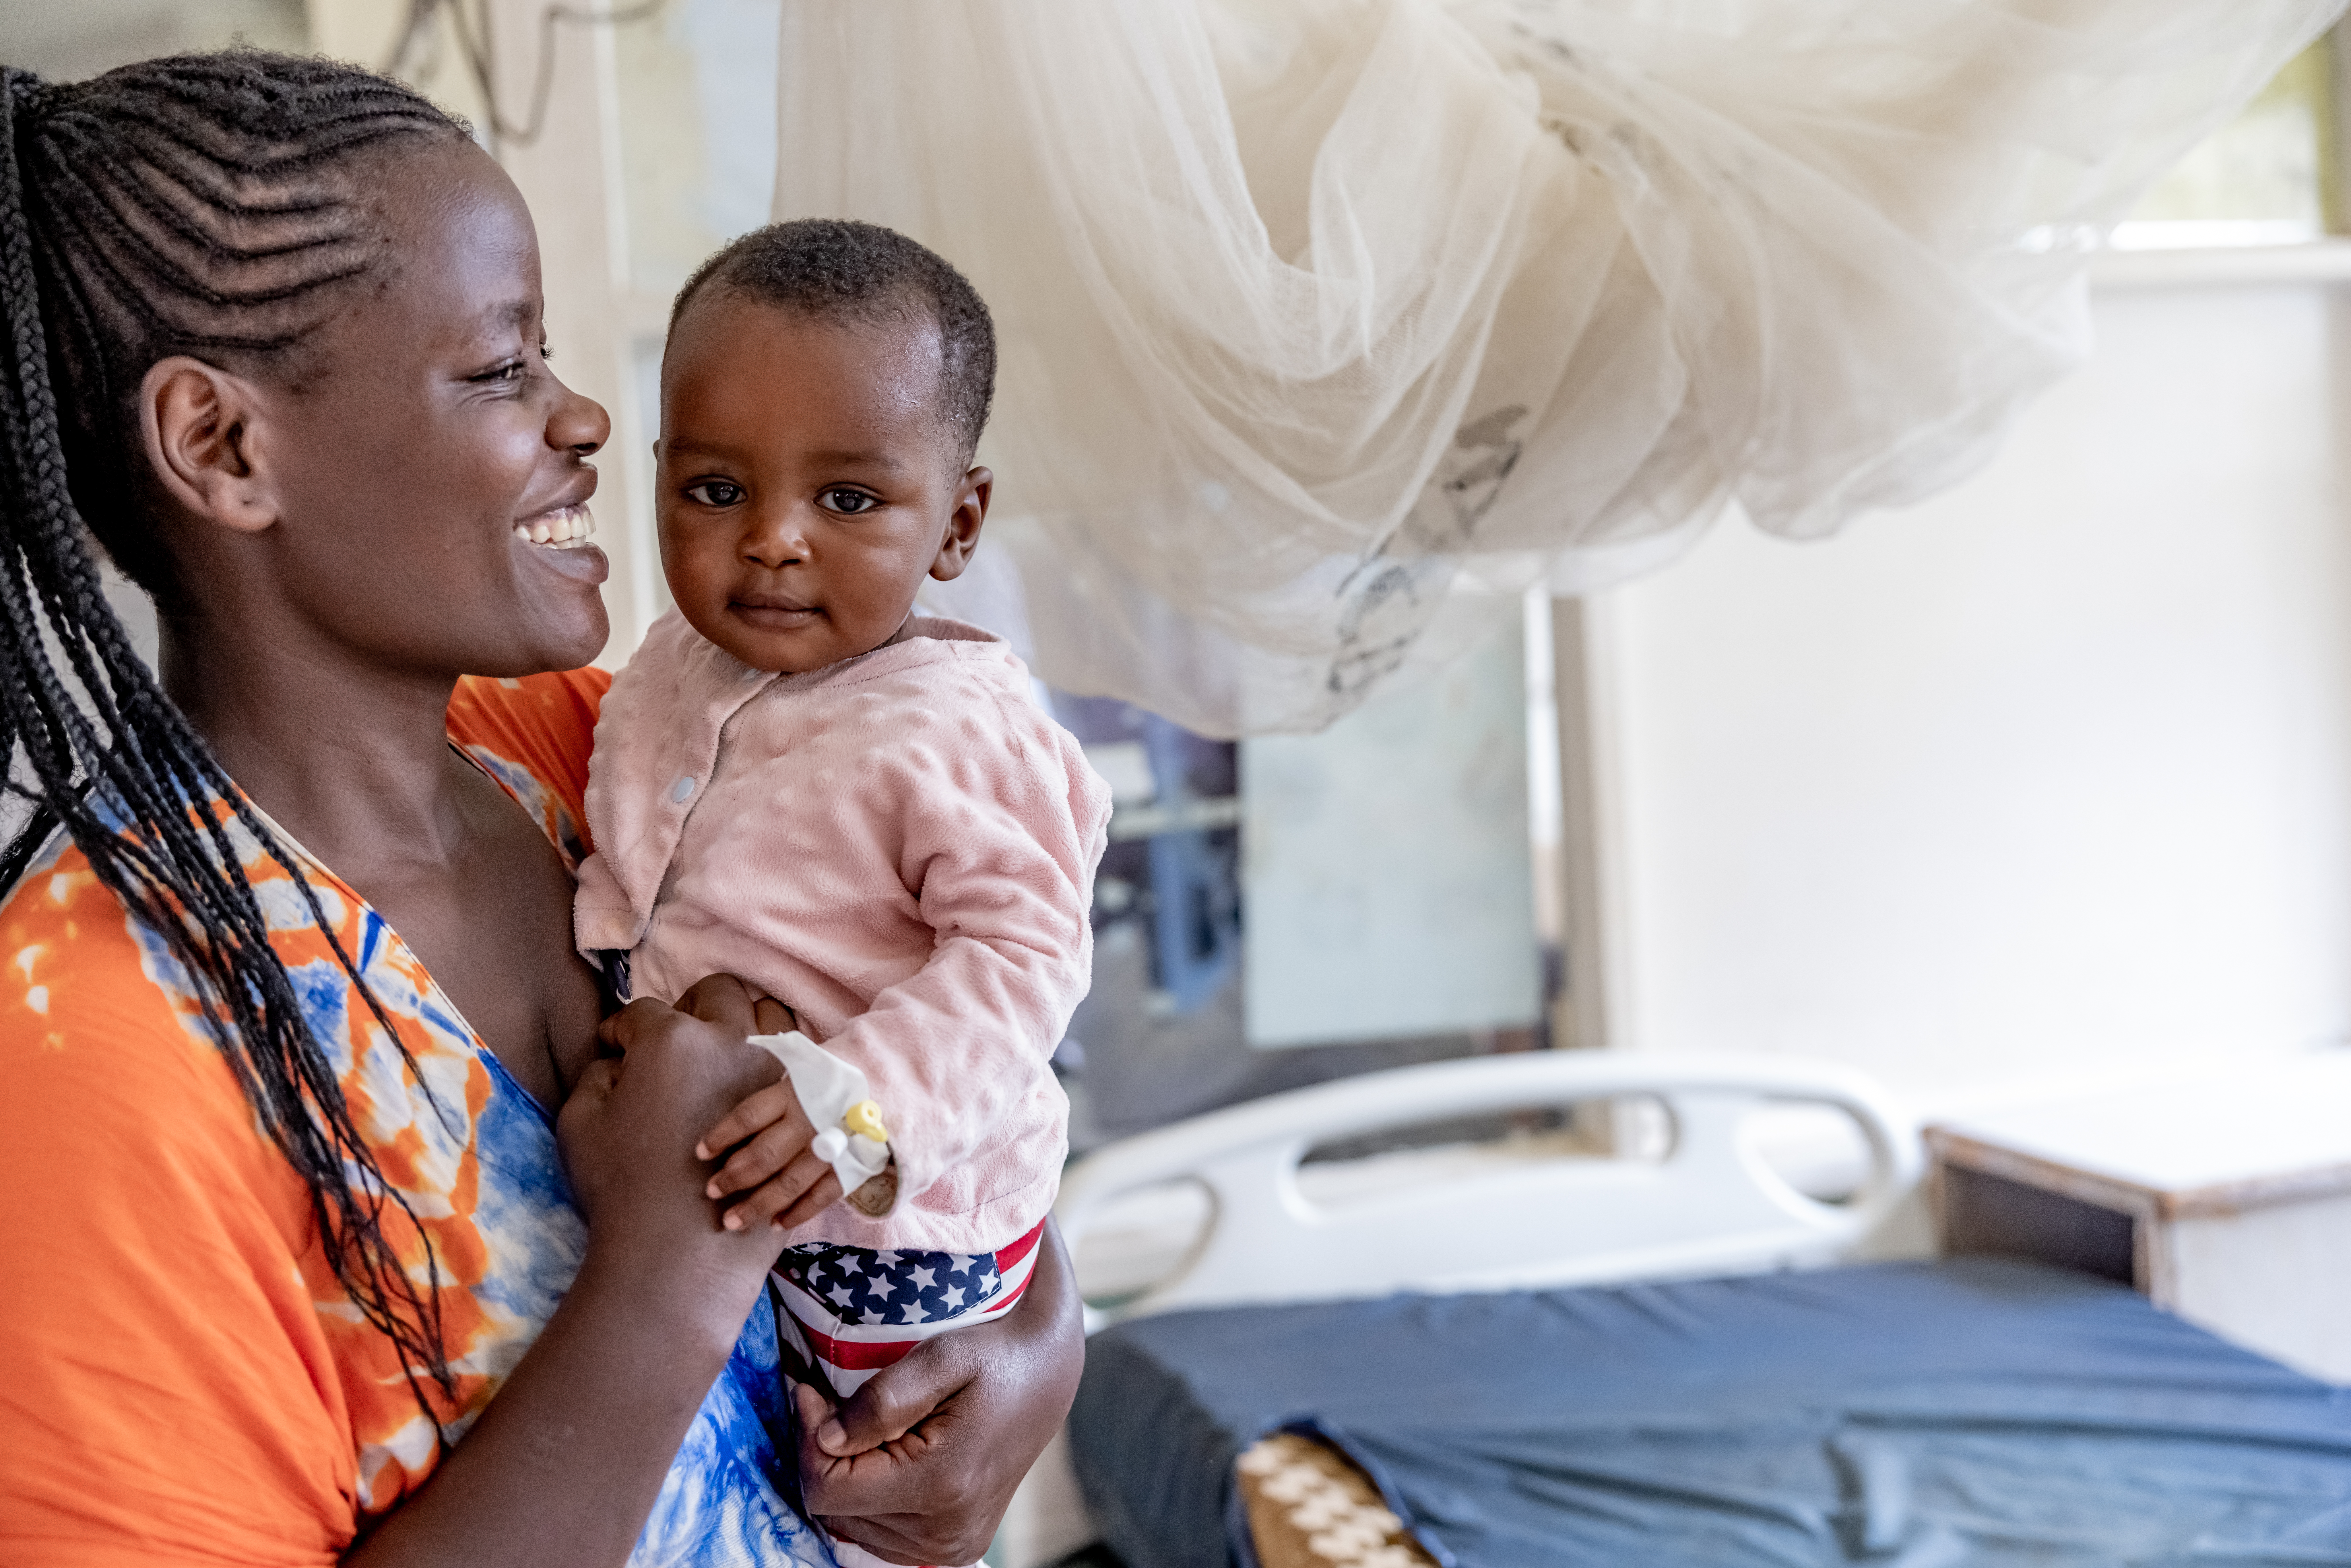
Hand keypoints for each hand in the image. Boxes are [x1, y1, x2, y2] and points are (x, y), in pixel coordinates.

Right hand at [558, 975, 782, 1296]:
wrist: (678, 1249)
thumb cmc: (621, 1185)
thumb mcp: (582, 1121)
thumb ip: (598, 1075)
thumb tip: (618, 1061)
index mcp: (671, 1040)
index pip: (641, 1014)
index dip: (619, 1029)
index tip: (612, 1045)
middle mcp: (727, 1041)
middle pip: (716, 994)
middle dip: (690, 1007)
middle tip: (672, 1038)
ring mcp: (768, 1071)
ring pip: (769, 1017)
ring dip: (743, 1024)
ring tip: (721, 1052)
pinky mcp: (794, 1106)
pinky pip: (794, 1062)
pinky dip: (771, 1063)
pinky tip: (749, 1087)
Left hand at [696, 1073, 846, 1232]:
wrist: (893, 1084)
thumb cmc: (838, 1079)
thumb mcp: (805, 1070)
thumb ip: (775, 1093)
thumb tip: (736, 1119)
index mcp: (794, 1093)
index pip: (748, 1117)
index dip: (722, 1136)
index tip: (700, 1152)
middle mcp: (810, 1123)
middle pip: (763, 1155)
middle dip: (734, 1177)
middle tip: (712, 1191)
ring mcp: (832, 1149)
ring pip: (788, 1184)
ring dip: (757, 1205)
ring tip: (731, 1221)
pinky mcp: (851, 1169)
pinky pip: (820, 1198)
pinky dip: (797, 1213)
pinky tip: (775, 1225)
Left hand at [797, 1222, 1085, 1564]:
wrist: (1047, 1375)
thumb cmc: (996, 1355)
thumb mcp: (943, 1356)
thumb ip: (882, 1400)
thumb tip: (824, 1438)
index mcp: (942, 1486)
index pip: (829, 1489)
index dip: (806, 1438)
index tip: (810, 1389)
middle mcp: (946, 1532)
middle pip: (836, 1510)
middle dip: (824, 1453)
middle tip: (834, 1400)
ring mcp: (951, 1548)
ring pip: (850, 1524)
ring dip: (844, 1474)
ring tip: (864, 1425)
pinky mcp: (952, 1549)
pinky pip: (876, 1533)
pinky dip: (867, 1494)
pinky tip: (882, 1454)